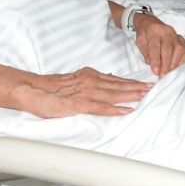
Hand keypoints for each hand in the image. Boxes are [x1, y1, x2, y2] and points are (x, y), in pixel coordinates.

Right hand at [21, 67, 152, 116]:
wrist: (32, 89)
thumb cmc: (51, 87)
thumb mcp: (75, 78)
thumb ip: (93, 79)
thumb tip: (110, 77)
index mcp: (90, 75)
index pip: (116, 79)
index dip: (132, 82)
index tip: (146, 84)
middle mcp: (90, 80)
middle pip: (119, 85)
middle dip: (137, 87)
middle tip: (153, 89)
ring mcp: (85, 92)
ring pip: (113, 94)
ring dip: (131, 95)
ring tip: (145, 96)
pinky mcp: (78, 103)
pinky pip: (100, 107)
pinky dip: (115, 109)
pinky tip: (126, 110)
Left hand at [133, 13, 184, 76]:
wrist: (151, 23)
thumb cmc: (145, 34)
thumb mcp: (140, 41)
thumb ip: (145, 52)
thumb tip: (151, 64)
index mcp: (154, 31)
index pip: (155, 46)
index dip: (156, 60)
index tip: (155, 71)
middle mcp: (167, 31)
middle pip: (168, 49)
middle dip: (166, 65)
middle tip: (162, 76)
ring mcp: (176, 35)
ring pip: (179, 50)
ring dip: (174, 64)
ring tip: (168, 73)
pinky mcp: (182, 39)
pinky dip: (181, 61)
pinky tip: (175, 68)